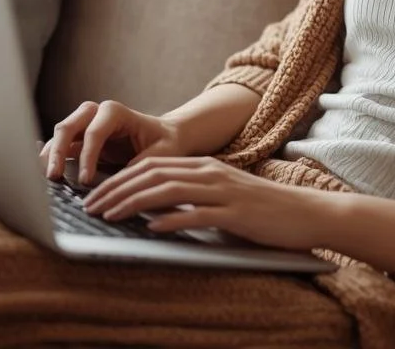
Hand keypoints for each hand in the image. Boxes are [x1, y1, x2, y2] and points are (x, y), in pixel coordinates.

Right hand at [40, 100, 184, 184]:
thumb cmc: (165, 142)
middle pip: (68, 127)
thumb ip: (142, 162)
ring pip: (60, 135)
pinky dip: (52, 158)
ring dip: (50, 156)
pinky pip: (60, 146)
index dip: (87, 156)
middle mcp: (95, 113)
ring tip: (48, 179)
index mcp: (115, 112)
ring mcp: (84, 124)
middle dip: (58, 151)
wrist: (164, 136)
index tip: (85, 181)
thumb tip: (120, 179)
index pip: (94, 132)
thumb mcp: (162, 152)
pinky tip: (45, 172)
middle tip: (54, 177)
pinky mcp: (79, 139)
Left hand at [81, 156, 335, 251]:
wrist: (303, 212)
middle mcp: (210, 173)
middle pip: (153, 174)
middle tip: (91, 205)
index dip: (119, 179)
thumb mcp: (221, 196)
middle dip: (117, 189)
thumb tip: (153, 209)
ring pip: (168, 190)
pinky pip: (197, 213)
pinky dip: (171, 219)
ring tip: (110, 215)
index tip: (96, 194)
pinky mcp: (235, 213)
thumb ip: (190, 197)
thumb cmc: (261, 210)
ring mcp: (223, 191)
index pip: (151, 166)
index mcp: (204, 166)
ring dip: (133, 203)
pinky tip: (151, 228)